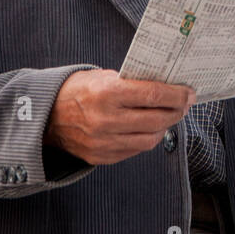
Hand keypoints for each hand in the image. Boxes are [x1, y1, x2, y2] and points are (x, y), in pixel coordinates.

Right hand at [44, 69, 193, 166]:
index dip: (176, 95)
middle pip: (157, 119)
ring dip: (165, 127)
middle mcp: (106, 120)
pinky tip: (151, 129)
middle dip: (176, 111)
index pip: (154, 95)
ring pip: (150, 139)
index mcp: (107, 93)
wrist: (46, 116)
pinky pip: (135, 150)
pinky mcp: (102, 157)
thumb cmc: (77, 91)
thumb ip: (132, 83)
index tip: (188, 92)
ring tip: (169, 116)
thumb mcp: (103, 77)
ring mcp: (104, 142)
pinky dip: (147, 139)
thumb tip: (166, 86)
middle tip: (184, 104)